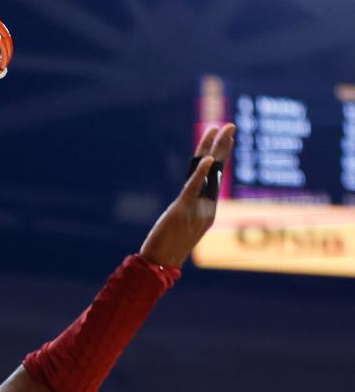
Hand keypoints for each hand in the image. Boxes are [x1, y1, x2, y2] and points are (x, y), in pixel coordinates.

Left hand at [140, 123, 236, 268]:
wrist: (160, 266)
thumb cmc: (167, 250)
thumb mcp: (182, 228)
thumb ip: (188, 213)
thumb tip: (189, 204)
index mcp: (208, 210)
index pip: (215, 177)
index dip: (219, 157)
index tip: (224, 138)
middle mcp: (207, 207)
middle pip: (217, 171)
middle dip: (223, 147)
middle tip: (230, 125)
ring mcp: (197, 209)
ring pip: (208, 175)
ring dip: (214, 150)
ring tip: (222, 129)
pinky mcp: (182, 210)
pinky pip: (193, 188)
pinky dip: (200, 173)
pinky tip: (206, 158)